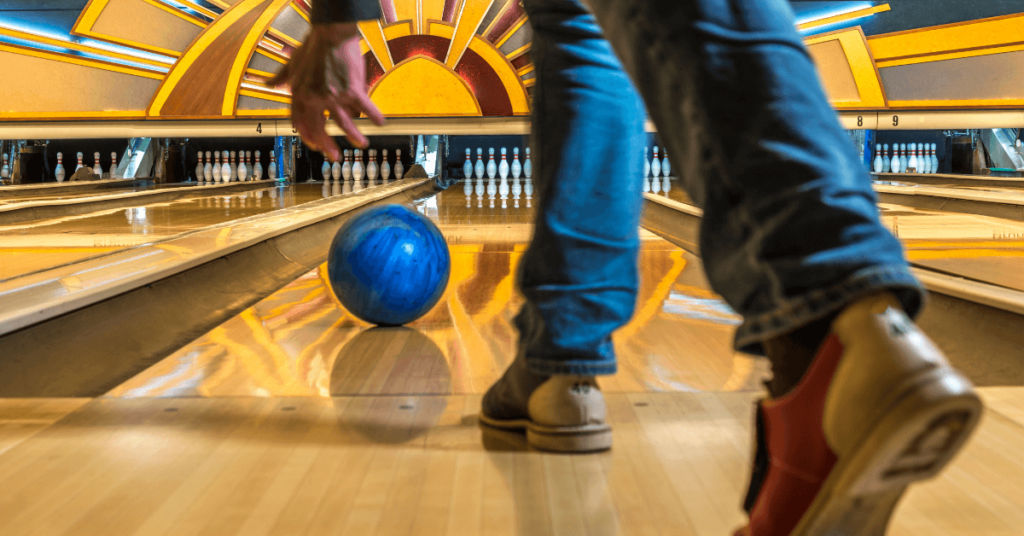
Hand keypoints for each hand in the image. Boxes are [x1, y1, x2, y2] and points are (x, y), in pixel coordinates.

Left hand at [271, 23, 384, 159]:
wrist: (330, 34)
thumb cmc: (312, 46)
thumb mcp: (291, 63)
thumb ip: (281, 76)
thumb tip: (268, 83)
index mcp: (299, 93)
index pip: (299, 122)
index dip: (307, 135)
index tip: (315, 144)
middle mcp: (314, 98)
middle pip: (319, 128)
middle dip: (327, 145)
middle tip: (335, 156)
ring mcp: (333, 95)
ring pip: (343, 122)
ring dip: (354, 135)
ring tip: (362, 144)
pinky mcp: (351, 89)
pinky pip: (364, 107)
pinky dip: (373, 115)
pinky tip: (380, 123)